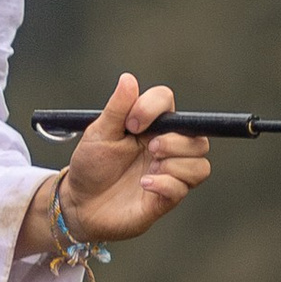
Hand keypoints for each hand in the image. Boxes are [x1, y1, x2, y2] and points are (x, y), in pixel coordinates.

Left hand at [53, 73, 212, 246]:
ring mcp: (168, 173)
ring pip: (200, 164)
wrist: (80, 203)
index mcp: (150, 127)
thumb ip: (116, 108)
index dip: (154, 107)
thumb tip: (128, 78)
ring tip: (149, 167)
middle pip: (198, 137)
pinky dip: (166, 184)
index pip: (168, 102)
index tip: (131, 123)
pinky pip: (184, 188)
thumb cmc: (91, 165)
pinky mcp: (166, 197)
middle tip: (150, 147)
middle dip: (175, 141)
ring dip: (176, 163)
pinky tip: (144, 185)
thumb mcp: (98, 134)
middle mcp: (165, 148)